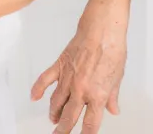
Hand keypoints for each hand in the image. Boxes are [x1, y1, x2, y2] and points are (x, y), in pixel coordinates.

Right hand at [31, 14, 127, 133]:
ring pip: (56, 103)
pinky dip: (37, 90)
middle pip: (69, 118)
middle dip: (63, 130)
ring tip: (54, 119)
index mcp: (97, 95)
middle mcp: (81, 90)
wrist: (102, 29)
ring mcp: (68, 79)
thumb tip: (113, 109)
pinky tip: (35, 97)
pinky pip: (44, 81)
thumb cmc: (112, 48)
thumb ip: (112, 96)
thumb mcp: (117, 77)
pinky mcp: (60, 66)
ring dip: (53, 113)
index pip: (90, 124)